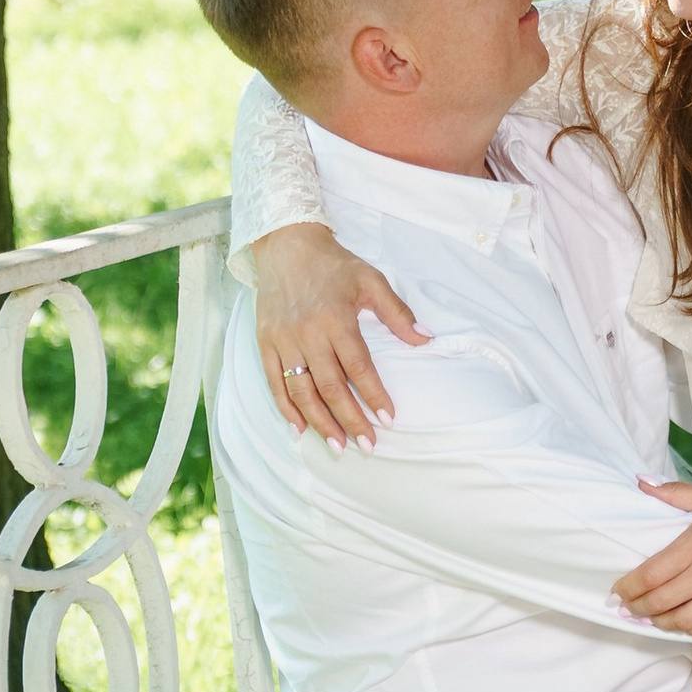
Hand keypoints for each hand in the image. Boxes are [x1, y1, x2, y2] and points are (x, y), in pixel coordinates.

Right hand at [247, 224, 424, 445]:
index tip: (388, 419)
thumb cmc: (332, 264)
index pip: (358, 367)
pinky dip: (286, 409)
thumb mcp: (371, 280)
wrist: (285, 244)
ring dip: (320, 423)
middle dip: (350, 420)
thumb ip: (397, 312)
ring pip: (301, 391)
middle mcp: (308, 333)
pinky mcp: (265, 342)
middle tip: (367, 445)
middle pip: (330, 387)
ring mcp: (283, 340)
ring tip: (338, 446)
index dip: (374, 396)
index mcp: (336, 318)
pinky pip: (274, 382)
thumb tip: (426, 338)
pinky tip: (299, 429)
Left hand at [614, 480, 691, 634]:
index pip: (649, 575)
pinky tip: (681, 623)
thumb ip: (675, 494)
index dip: (628, 587)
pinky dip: (690, 628)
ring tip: (651, 618)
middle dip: (638, 607)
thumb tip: (642, 483)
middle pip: (660, 601)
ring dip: (661, 622)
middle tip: (628, 608)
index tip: (617, 591)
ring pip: (682, 620)